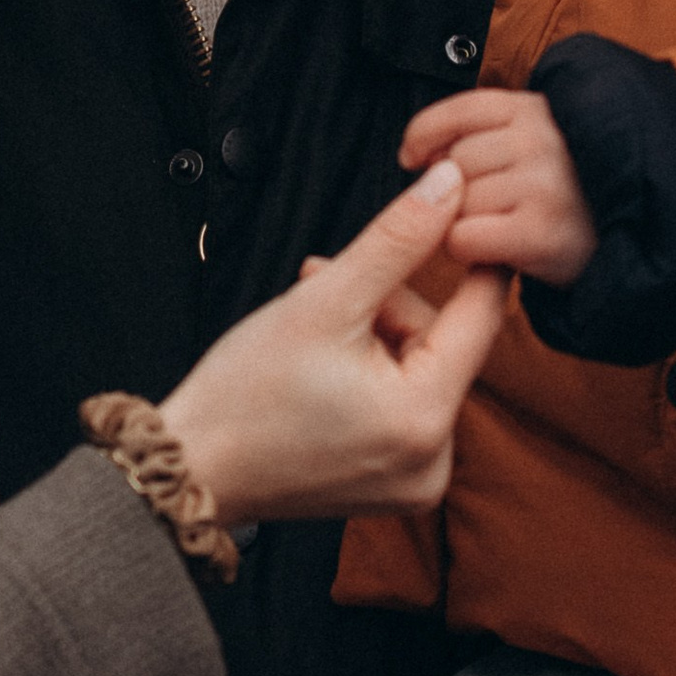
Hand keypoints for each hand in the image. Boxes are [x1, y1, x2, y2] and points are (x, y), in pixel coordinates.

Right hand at [155, 159, 508, 527]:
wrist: (193, 468)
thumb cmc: (243, 395)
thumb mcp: (323, 300)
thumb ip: (396, 240)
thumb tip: (449, 188)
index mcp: (424, 417)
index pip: (482, 315)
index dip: (474, 259)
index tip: (465, 219)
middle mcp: (434, 462)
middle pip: (442, 344)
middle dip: (389, 304)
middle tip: (325, 282)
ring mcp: (416, 481)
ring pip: (421, 371)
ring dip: (377, 335)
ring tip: (315, 325)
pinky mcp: (396, 487)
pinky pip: (405, 408)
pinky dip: (374, 377)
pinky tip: (328, 366)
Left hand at [400, 86, 595, 286]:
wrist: (636, 241)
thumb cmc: (572, 196)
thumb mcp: (538, 143)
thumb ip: (484, 134)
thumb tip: (417, 154)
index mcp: (536, 109)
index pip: (459, 110)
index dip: (423, 135)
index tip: (411, 157)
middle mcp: (540, 139)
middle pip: (452, 163)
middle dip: (454, 192)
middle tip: (489, 210)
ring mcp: (542, 184)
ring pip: (455, 203)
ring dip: (464, 224)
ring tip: (502, 229)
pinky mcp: (540, 232)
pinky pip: (464, 237)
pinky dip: (469, 250)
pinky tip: (499, 250)